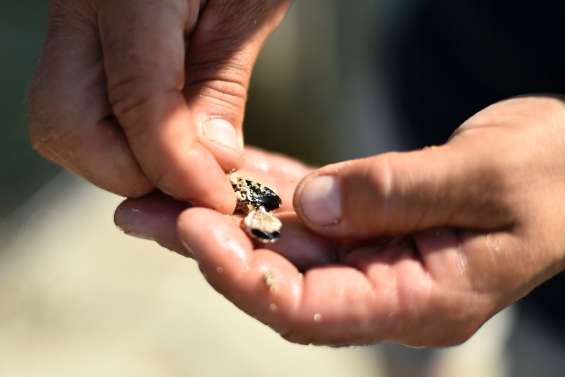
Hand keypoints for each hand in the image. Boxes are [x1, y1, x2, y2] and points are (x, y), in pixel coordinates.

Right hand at [27, 0, 289, 212]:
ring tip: (183, 163)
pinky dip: (119, 141)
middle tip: (194, 182)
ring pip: (63, 126)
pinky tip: (164, 140)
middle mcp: (78, 7)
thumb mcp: (249, 6)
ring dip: (124, 163)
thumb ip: (220, 86)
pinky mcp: (74, 38)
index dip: (179, 168)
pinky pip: (78, 110)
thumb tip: (210, 163)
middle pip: (68, 128)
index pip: (139, 105)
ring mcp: (66, 22)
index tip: (220, 198)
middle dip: (134, 174)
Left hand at [117, 97, 564, 346]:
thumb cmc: (552, 175)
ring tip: (157, 191)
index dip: (246, 277)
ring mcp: (374, 252)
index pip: (312, 308)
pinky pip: (305, 204)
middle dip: (210, 245)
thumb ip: (398, 193)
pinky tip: (222, 168)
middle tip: (143, 212)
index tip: (196, 230)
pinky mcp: (367, 216)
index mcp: (421, 302)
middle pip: (280, 276)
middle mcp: (386, 286)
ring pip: (283, 240)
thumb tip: (312, 203)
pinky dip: (263, 186)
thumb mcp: (489, 181)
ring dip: (223, 215)